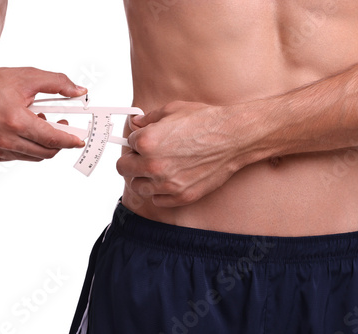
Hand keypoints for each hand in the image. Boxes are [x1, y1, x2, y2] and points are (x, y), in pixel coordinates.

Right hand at [0, 57, 86, 161]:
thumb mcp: (30, 77)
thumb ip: (59, 83)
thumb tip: (81, 91)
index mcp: (15, 121)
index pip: (51, 139)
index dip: (69, 140)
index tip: (80, 141)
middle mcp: (4, 139)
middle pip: (45, 152)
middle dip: (60, 141)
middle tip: (63, 125)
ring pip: (34, 156)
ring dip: (43, 143)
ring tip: (40, 122)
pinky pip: (19, 156)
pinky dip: (28, 146)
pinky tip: (25, 129)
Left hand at [116, 100, 249, 206]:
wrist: (233, 137)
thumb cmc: (205, 121)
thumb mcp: (173, 110)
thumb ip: (148, 119)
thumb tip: (134, 124)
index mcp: (147, 142)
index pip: (127, 145)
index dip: (136, 141)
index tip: (143, 141)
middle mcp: (154, 165)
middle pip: (124, 169)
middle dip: (131, 160)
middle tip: (143, 156)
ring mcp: (167, 183)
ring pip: (138, 187)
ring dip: (143, 178)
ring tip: (157, 169)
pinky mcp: (181, 196)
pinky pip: (157, 200)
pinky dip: (159, 192)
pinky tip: (169, 180)